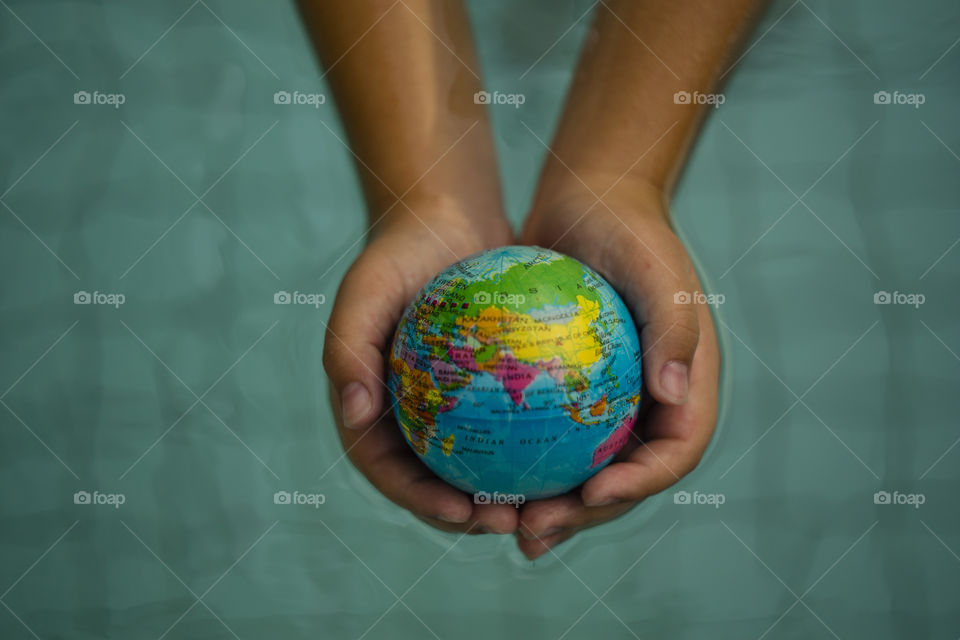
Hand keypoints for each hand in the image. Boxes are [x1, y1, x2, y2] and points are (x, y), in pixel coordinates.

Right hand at [322, 206, 521, 534]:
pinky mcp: (482, 388)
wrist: (444, 217)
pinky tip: (572, 450)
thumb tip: (355, 416)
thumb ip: (347, 352)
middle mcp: (406, 416)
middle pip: (437, 482)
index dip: (423, 504)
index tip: (464, 514)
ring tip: (550, 501)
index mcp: (369, 409)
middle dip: (474, 516)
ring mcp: (445, 405)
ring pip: (478, 463)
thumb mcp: (363, 292)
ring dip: (509, 491)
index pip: (391, 474)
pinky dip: (533, 441)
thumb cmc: (396, 252)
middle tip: (518, 522)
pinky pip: (509, 423)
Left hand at [515, 179, 720, 558]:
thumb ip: (675, 330)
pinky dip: (518, 460)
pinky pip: (546, 434)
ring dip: (548, 502)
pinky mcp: (571, 390)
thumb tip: (675, 400)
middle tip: (534, 531)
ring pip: (581, 467)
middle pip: (624, 477)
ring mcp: (611, 400)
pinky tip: (475, 476)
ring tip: (502, 524)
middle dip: (583, 514)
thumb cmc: (631, 230)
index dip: (640, 485)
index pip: (675, 453)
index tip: (592, 493)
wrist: (592, 200)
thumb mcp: (660, 271)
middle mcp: (651, 403)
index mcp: (687, 387)